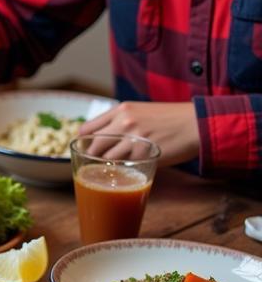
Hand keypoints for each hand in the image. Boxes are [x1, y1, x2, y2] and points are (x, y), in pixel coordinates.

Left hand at [79, 101, 199, 165]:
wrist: (197, 123)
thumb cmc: (170, 119)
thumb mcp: (141, 111)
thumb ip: (121, 122)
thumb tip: (103, 139)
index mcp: (121, 110)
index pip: (88, 128)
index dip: (84, 141)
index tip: (86, 148)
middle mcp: (124, 122)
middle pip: (94, 145)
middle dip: (93, 156)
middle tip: (96, 163)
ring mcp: (133, 139)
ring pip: (108, 158)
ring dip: (108, 166)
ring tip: (113, 169)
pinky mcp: (144, 154)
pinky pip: (127, 166)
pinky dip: (126, 170)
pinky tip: (129, 171)